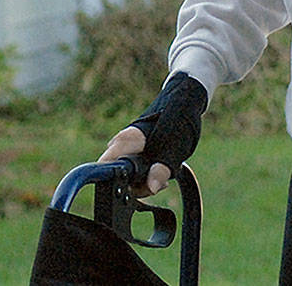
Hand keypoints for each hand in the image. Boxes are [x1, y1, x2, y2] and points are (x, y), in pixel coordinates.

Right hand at [97, 72, 207, 198]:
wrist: (186, 102)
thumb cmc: (179, 121)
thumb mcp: (174, 150)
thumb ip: (161, 170)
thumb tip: (152, 188)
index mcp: (126, 140)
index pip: (105, 167)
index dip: (115, 184)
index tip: (134, 191)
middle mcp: (122, 144)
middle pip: (118, 176)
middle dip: (138, 186)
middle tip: (159, 184)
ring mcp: (128, 147)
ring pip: (128, 175)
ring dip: (146, 182)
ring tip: (165, 179)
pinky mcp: (135, 150)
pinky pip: (136, 170)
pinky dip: (148, 175)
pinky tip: (162, 174)